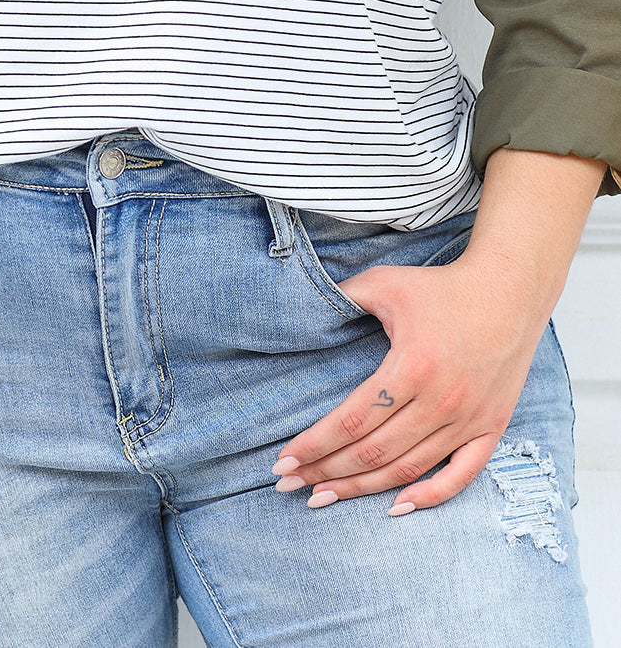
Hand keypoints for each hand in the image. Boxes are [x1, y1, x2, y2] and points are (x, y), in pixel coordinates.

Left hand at [271, 254, 548, 514]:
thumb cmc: (442, 287)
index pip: (351, 421)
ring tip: (323, 497)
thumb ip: (345, 297)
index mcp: (411, 367)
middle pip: (373, 452)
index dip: (314, 446)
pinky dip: (428, 497)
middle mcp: (440, 401)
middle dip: (325, 472)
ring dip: (361, 489)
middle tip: (289, 484)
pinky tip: (395, 508)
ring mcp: (468, 419)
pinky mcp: (491, 427)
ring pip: (407, 469)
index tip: (282, 461)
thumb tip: (306, 309)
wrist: (509, 291)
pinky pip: (460, 476)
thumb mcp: (386, 282)